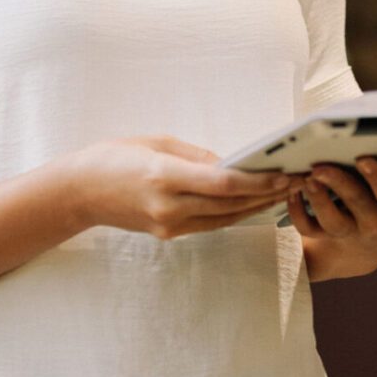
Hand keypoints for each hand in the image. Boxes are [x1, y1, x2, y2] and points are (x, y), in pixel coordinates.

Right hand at [66, 135, 307, 239]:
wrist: (79, 192)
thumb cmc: (114, 157)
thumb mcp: (155, 142)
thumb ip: (196, 154)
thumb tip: (232, 162)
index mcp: (164, 176)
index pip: (222, 183)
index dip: (257, 180)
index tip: (284, 172)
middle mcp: (169, 206)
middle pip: (230, 204)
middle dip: (267, 193)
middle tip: (297, 179)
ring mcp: (169, 225)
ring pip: (225, 218)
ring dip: (257, 206)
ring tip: (285, 191)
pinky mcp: (168, 234)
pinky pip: (210, 224)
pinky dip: (235, 213)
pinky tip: (255, 202)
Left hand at [293, 145, 376, 281]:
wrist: (369, 252)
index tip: (363, 159)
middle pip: (358, 204)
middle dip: (339, 183)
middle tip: (321, 165)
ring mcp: (350, 233)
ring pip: (331, 219)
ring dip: (317, 198)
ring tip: (306, 177)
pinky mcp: (326, 238)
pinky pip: (308, 228)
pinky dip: (297, 211)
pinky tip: (293, 193)